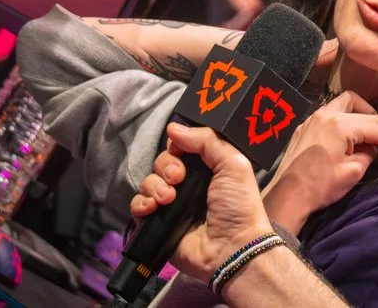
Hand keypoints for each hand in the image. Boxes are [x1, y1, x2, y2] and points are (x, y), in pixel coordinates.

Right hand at [130, 123, 273, 281]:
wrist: (231, 248)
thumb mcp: (233, 164)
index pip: (181, 148)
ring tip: (169, 199)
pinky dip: (141, 203)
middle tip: (179, 179)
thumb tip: (174, 128)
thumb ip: (207, 141)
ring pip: (148, 182)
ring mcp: (171, 205)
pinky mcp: (158, 224)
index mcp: (207, 169)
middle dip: (166, 167)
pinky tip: (153, 207)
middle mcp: (188, 185)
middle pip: (162, 163)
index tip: (181, 152)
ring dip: (154, 186)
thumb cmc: (239, 206)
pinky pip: (138, 206)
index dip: (178, 147)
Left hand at [261, 91, 377, 233]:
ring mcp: (314, 118)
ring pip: (348, 103)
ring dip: (367, 114)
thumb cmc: (319, 187)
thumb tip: (375, 145)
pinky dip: (349, 119)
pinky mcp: (306, 127)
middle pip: (369, 114)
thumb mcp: (352, 172)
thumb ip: (369, 153)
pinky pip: (333, 113)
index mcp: (341, 125)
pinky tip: (354, 134)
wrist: (286, 197)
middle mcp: (327, 114)